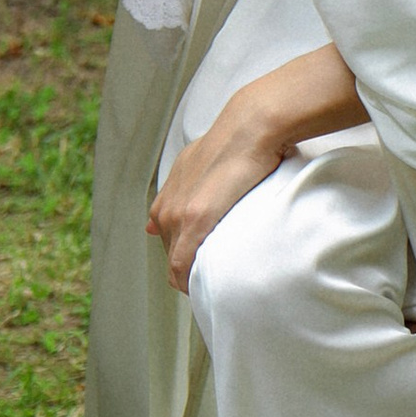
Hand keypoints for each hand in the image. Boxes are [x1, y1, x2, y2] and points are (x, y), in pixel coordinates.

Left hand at [148, 95, 288, 293]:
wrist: (249, 127)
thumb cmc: (238, 142)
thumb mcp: (204, 161)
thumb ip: (190, 183)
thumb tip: (181, 203)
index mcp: (170, 194)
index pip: (166, 234)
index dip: (183, 250)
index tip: (203, 259)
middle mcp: (167, 206)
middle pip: (171, 252)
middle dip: (189, 266)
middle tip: (216, 275)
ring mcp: (177, 215)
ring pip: (176, 263)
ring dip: (192, 276)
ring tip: (216, 285)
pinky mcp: (194, 221)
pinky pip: (183, 265)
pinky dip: (190, 281)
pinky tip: (205, 289)